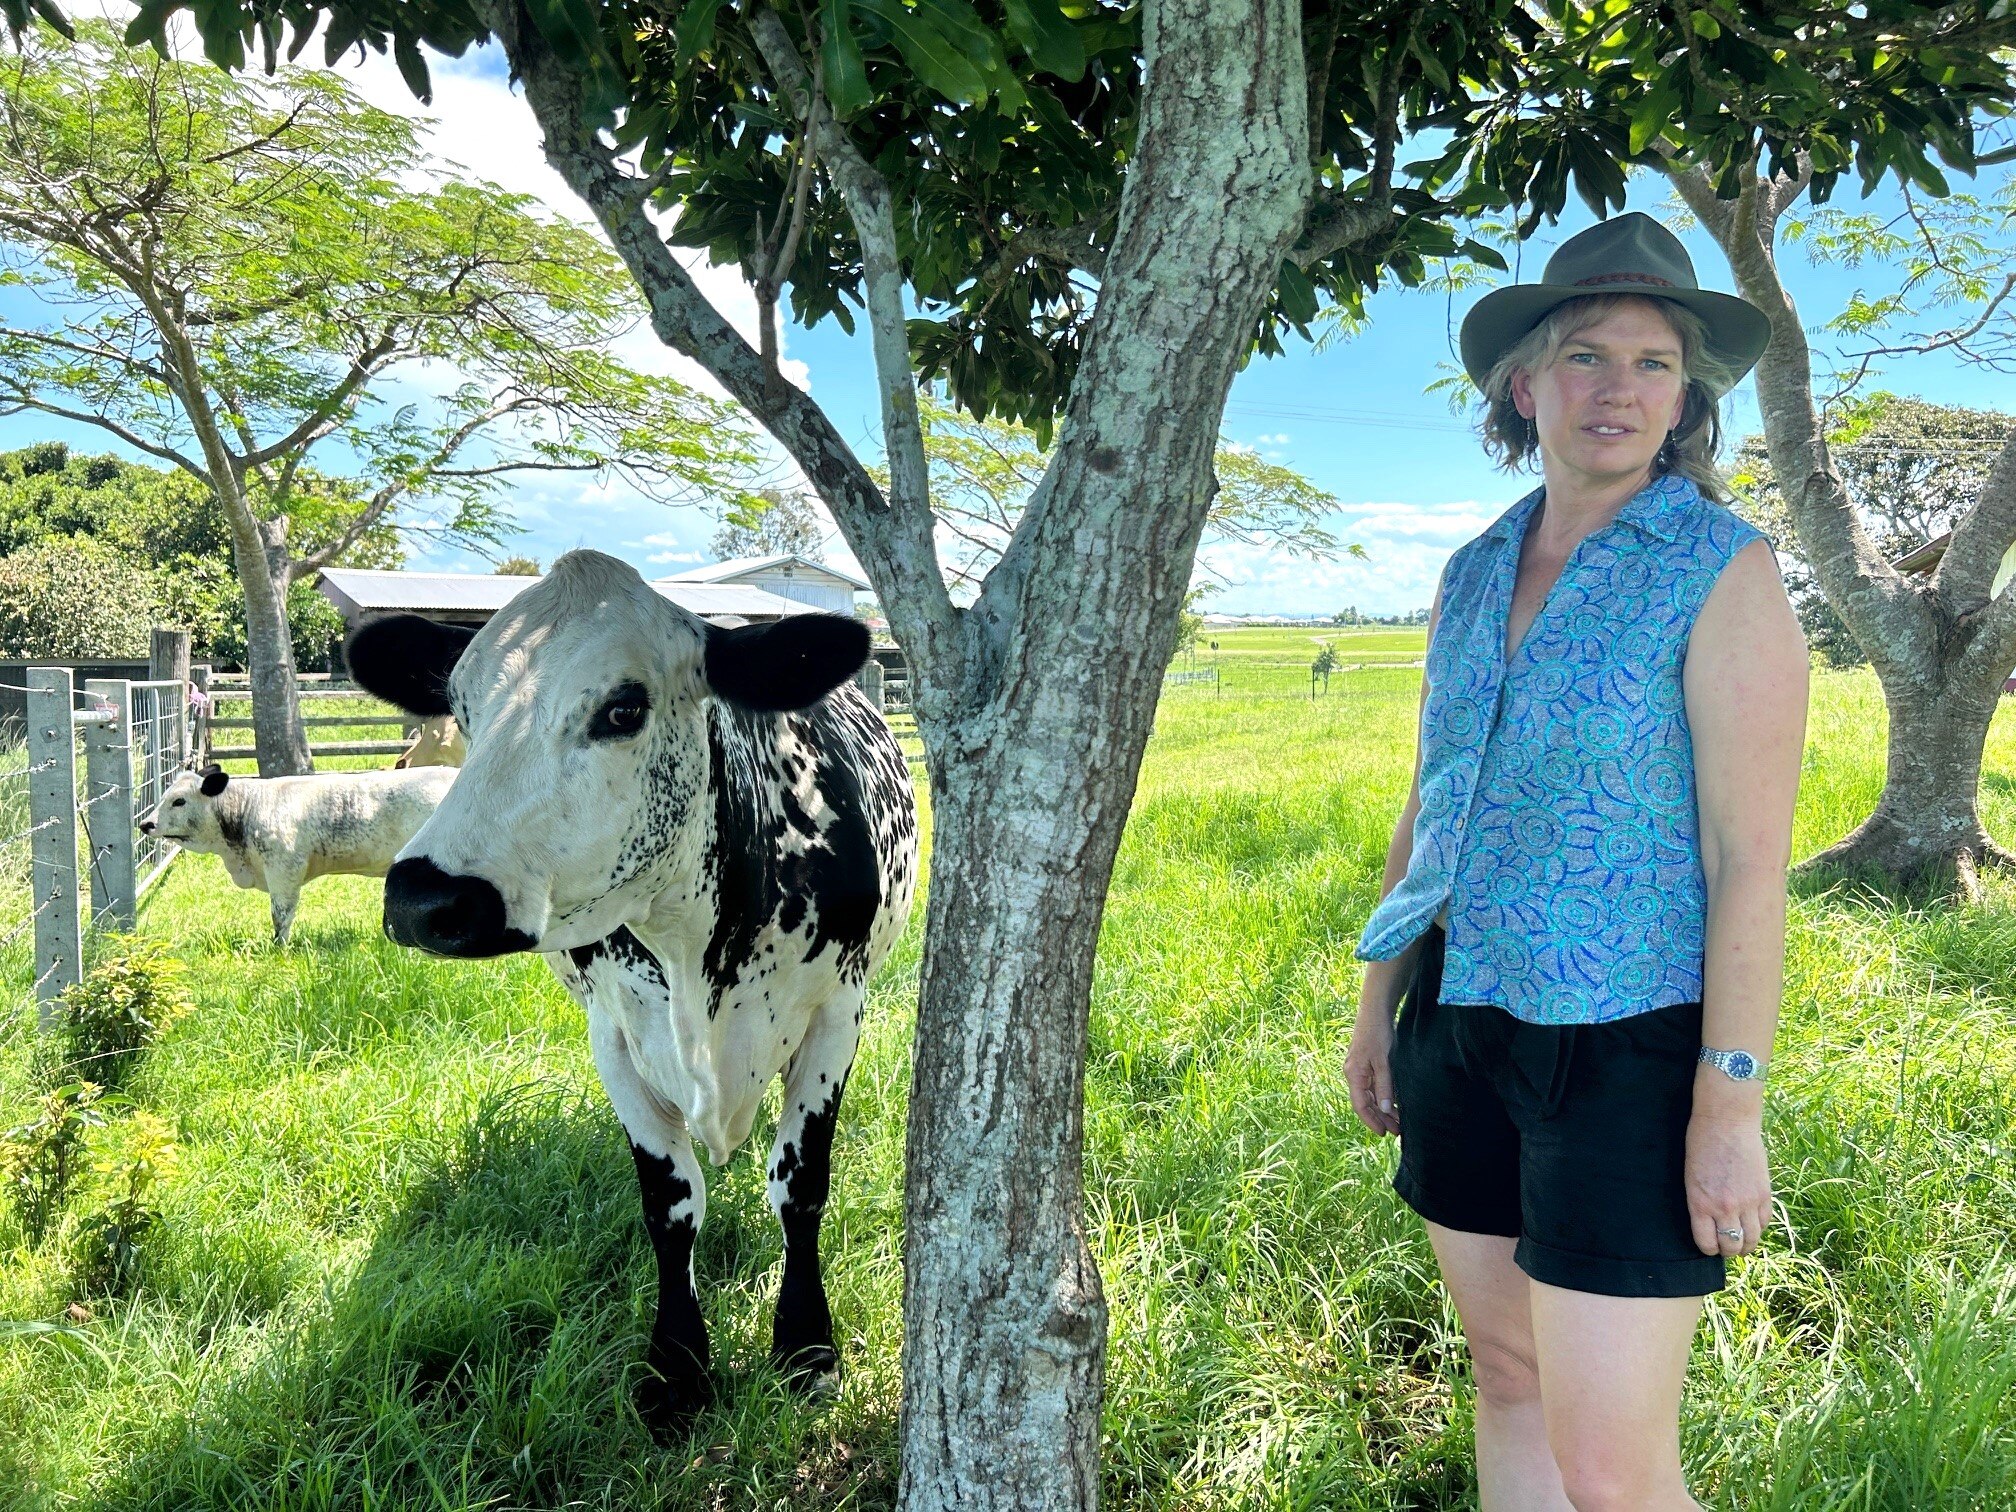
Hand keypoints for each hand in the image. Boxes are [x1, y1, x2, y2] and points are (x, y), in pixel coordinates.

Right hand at [1345, 1000, 1399, 1137]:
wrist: (1375, 1010)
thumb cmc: (1378, 1033)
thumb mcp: (1383, 1061)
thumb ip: (1384, 1086)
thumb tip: (1384, 1110)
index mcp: (1354, 1075)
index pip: (1360, 1105)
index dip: (1371, 1121)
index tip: (1384, 1133)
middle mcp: (1354, 1074)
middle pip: (1366, 1103)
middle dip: (1380, 1118)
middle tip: (1397, 1131)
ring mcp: (1361, 1069)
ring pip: (1371, 1095)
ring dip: (1383, 1108)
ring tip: (1399, 1120)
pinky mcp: (1368, 1063)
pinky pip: (1374, 1086)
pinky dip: (1384, 1096)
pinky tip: (1395, 1102)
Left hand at [1684, 1092, 1770, 1258]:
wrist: (1726, 1121)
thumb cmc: (1700, 1144)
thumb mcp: (1690, 1177)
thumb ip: (1700, 1203)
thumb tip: (1709, 1224)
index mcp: (1700, 1203)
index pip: (1707, 1243)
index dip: (1708, 1248)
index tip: (1709, 1245)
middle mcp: (1724, 1207)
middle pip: (1731, 1245)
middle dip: (1728, 1250)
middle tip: (1726, 1246)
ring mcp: (1747, 1202)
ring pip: (1751, 1239)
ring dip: (1746, 1244)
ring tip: (1741, 1242)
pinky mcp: (1764, 1193)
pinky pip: (1765, 1222)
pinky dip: (1759, 1228)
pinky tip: (1753, 1225)